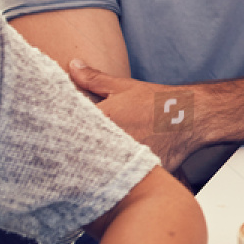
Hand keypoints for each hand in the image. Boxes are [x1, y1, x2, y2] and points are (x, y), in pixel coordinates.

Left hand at [69, 59, 195, 167]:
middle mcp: (111, 140)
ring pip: (98, 168)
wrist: (191, 117)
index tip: (52, 134)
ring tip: (92, 165)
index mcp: (102, 118)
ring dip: (94, 166)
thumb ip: (94, 78)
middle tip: (68, 152)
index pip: (70, 127)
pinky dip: (115, 177)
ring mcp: (124, 158)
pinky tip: (114, 174)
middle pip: (81, 151)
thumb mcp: (124, 87)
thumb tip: (72, 64)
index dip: (59, 132)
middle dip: (75, 151)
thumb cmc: (158, 102)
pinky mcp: (137, 172)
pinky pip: (119, 179)